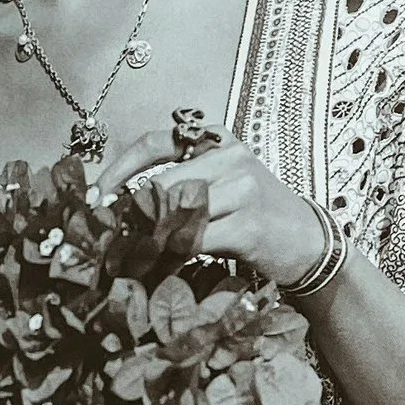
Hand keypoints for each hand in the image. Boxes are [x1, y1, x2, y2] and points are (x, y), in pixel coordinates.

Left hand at [100, 125, 327, 290]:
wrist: (308, 241)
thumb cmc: (257, 214)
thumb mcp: (222, 185)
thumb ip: (181, 184)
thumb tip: (121, 205)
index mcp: (220, 141)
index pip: (157, 142)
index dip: (120, 167)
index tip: (97, 195)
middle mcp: (232, 157)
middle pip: (161, 183)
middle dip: (131, 212)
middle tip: (110, 236)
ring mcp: (243, 190)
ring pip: (175, 212)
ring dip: (149, 238)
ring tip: (133, 254)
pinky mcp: (248, 226)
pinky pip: (193, 241)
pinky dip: (171, 254)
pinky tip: (163, 264)